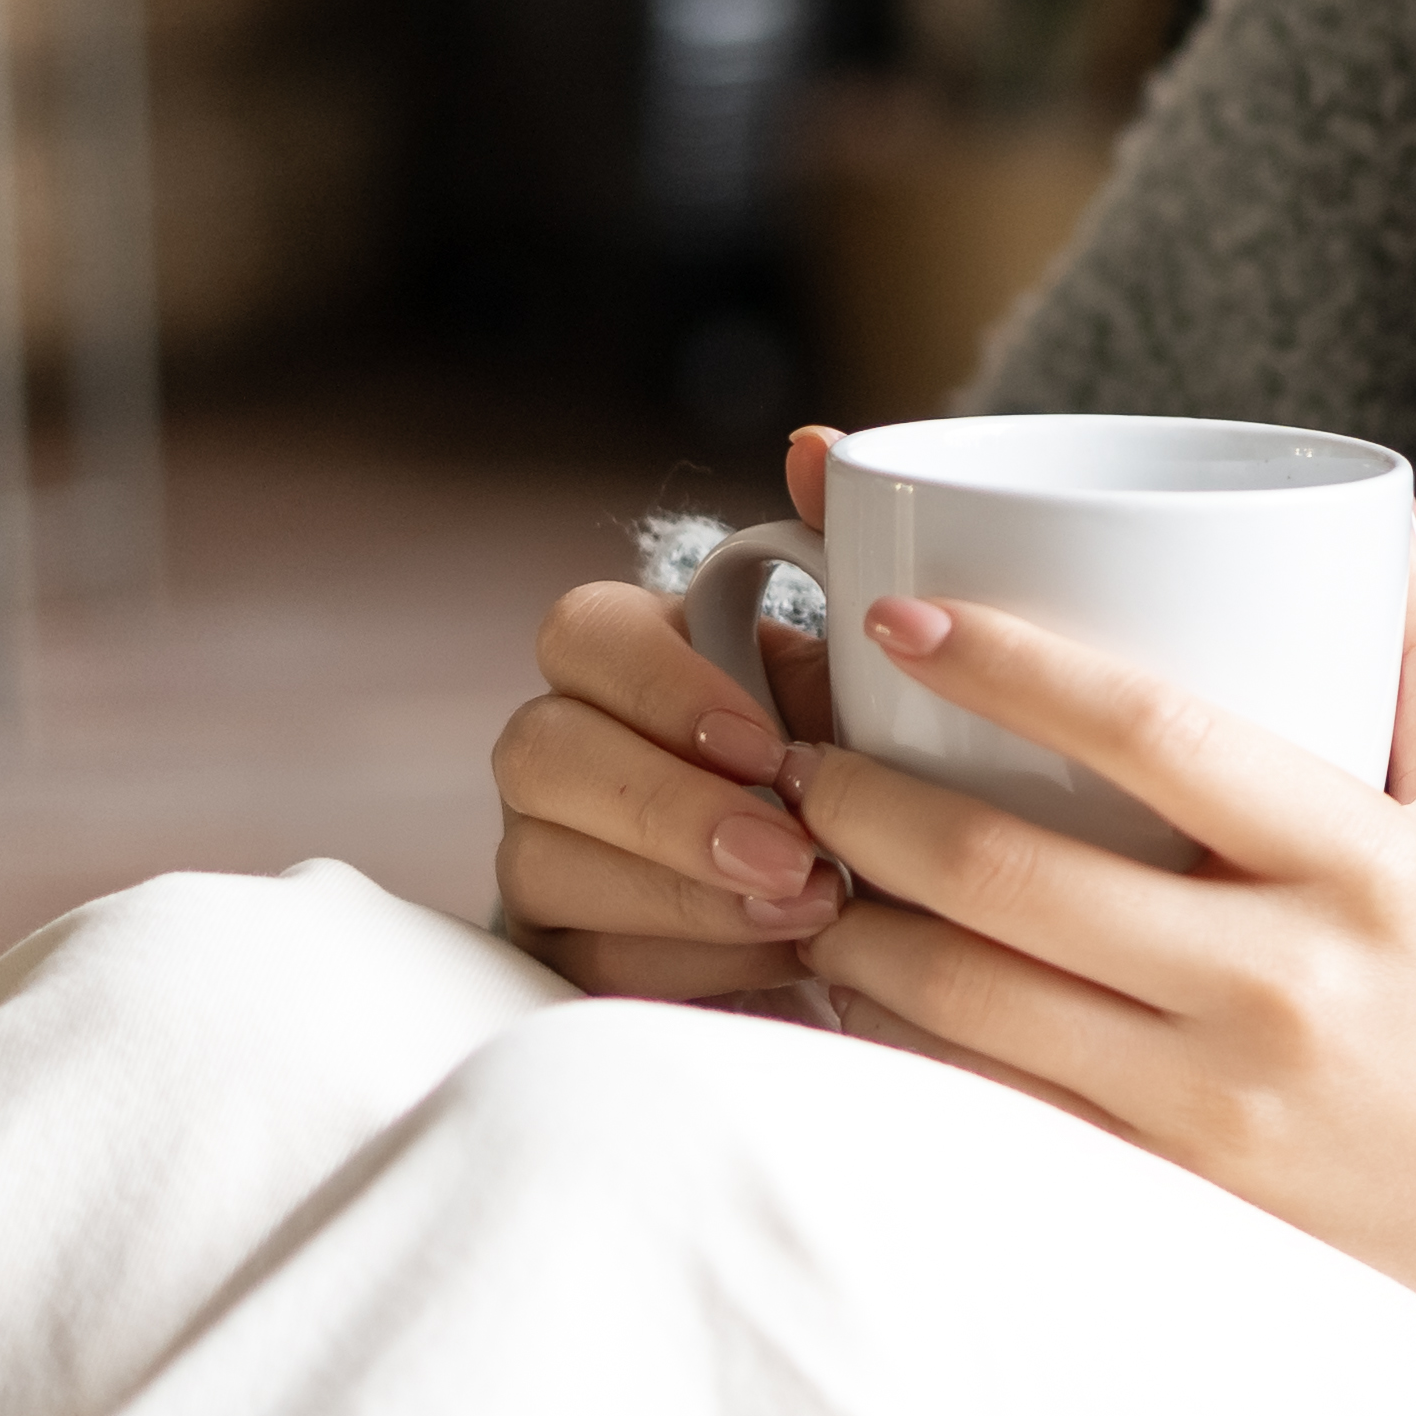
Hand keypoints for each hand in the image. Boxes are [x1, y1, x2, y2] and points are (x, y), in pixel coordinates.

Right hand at [490, 426, 850, 999]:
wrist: (876, 886)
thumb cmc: (856, 751)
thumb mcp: (866, 659)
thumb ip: (843, 547)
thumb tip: (817, 449)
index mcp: (627, 656)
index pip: (581, 631)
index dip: (658, 687)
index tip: (763, 743)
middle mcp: (564, 745)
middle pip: (540, 754)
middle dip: (668, 811)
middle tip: (790, 856)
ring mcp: (547, 849)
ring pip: (549, 867)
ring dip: (686, 899)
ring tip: (810, 913)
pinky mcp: (566, 948)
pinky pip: (584, 961)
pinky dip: (689, 966)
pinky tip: (782, 964)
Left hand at [782, 556, 1415, 1354]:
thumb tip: (1369, 506)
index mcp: (1361, 863)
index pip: (1156, 730)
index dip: (1008, 664)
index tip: (898, 614)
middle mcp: (1283, 984)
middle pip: (1014, 872)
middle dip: (868, 802)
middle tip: (801, 751)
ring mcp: (1211, 1106)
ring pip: (969, 1001)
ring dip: (856, 924)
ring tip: (802, 868)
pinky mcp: (1162, 1199)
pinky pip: (987, 1107)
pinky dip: (896, 1045)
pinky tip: (850, 996)